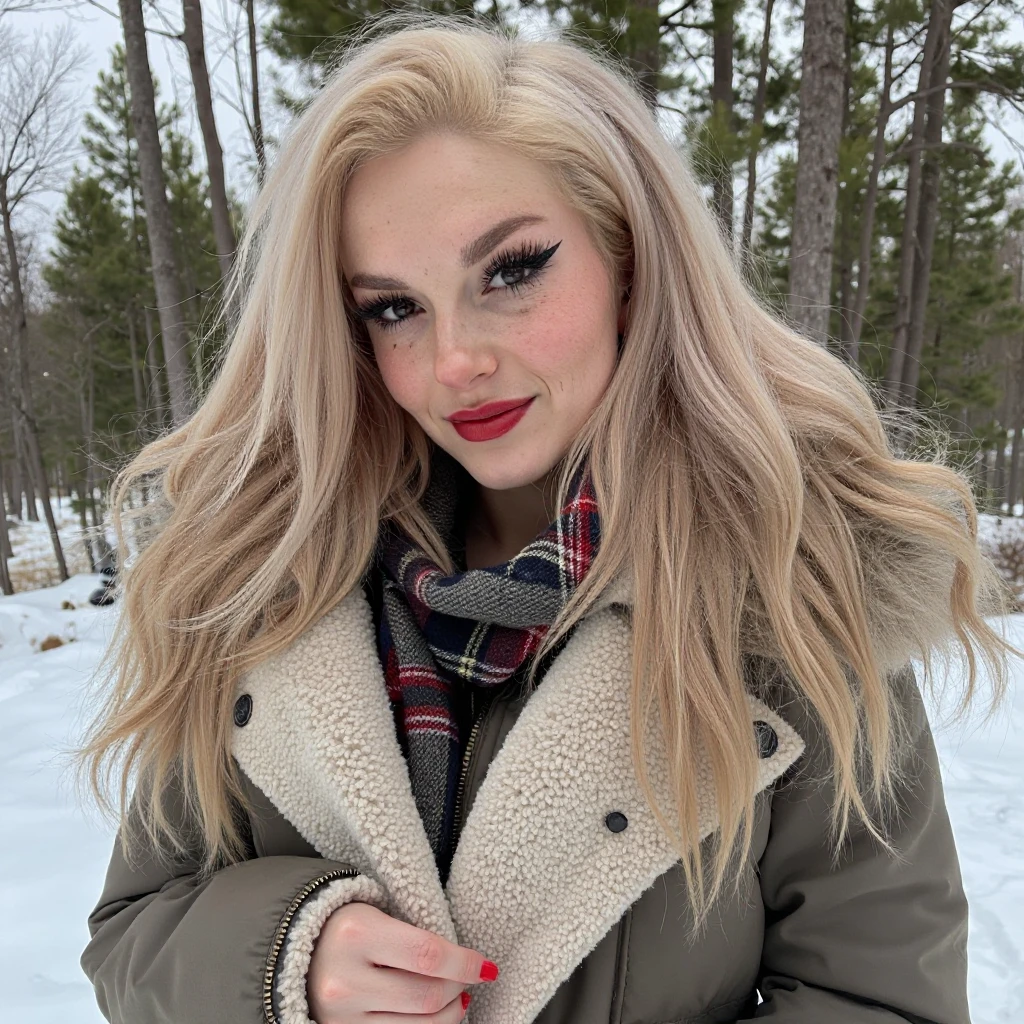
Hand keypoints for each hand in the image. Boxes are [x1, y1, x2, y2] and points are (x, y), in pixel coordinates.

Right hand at [308, 900, 497, 1022]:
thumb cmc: (347, 927)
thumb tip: (468, 964)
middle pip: (426, 997)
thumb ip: (418, 938)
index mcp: (357, 934)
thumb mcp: (377, 916)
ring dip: (449, 1015)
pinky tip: (435, 1016)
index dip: (465, 964)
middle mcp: (345, 981)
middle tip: (470, 978)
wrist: (295, 952)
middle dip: (459, 988)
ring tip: (458, 999)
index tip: (486, 966)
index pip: (427, 955)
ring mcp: (340, 1017)